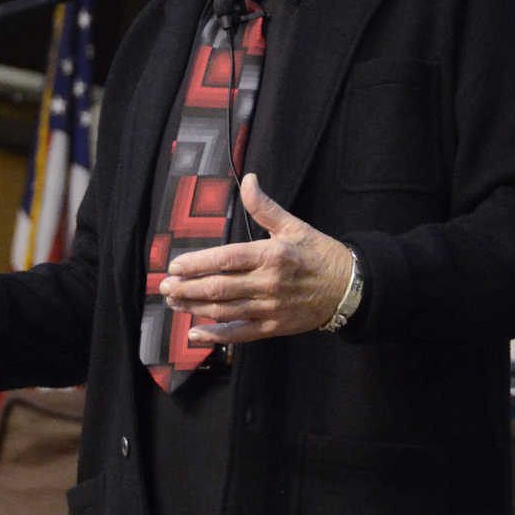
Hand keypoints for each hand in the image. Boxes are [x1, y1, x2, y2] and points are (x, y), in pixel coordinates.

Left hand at [159, 173, 352, 343]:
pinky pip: (239, 334)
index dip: (198, 263)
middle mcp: (268, 284)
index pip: (226, 260)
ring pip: (224, 311)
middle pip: (219, 288)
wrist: (349, 288)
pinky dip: (216, 335)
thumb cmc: (319, 253)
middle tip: (164, 286)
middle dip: (187, 288)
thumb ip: (264, 206)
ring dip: (194, 308)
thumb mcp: (293, 225)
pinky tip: (195, 333)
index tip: (175, 265)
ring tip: (173, 302)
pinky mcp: (273, 327)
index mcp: (271, 256)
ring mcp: (269, 308)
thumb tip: (248, 179)